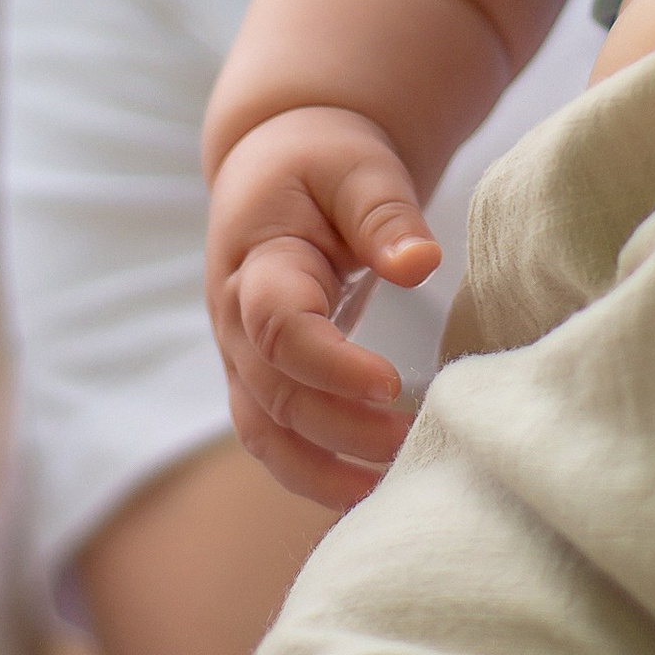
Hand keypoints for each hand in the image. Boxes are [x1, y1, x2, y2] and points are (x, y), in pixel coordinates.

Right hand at [205, 107, 441, 511]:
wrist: (277, 164)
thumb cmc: (323, 163)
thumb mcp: (357, 168)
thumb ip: (385, 215)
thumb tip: (421, 263)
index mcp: (256, 259)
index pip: (278, 325)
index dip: (330, 364)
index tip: (390, 386)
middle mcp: (234, 317)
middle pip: (273, 392)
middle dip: (340, 429)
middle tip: (411, 441)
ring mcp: (239, 354)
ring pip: (263, 431)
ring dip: (319, 469)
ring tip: (388, 489)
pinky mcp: (256, 377)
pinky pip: (273, 438)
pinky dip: (311, 473)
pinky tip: (365, 491)